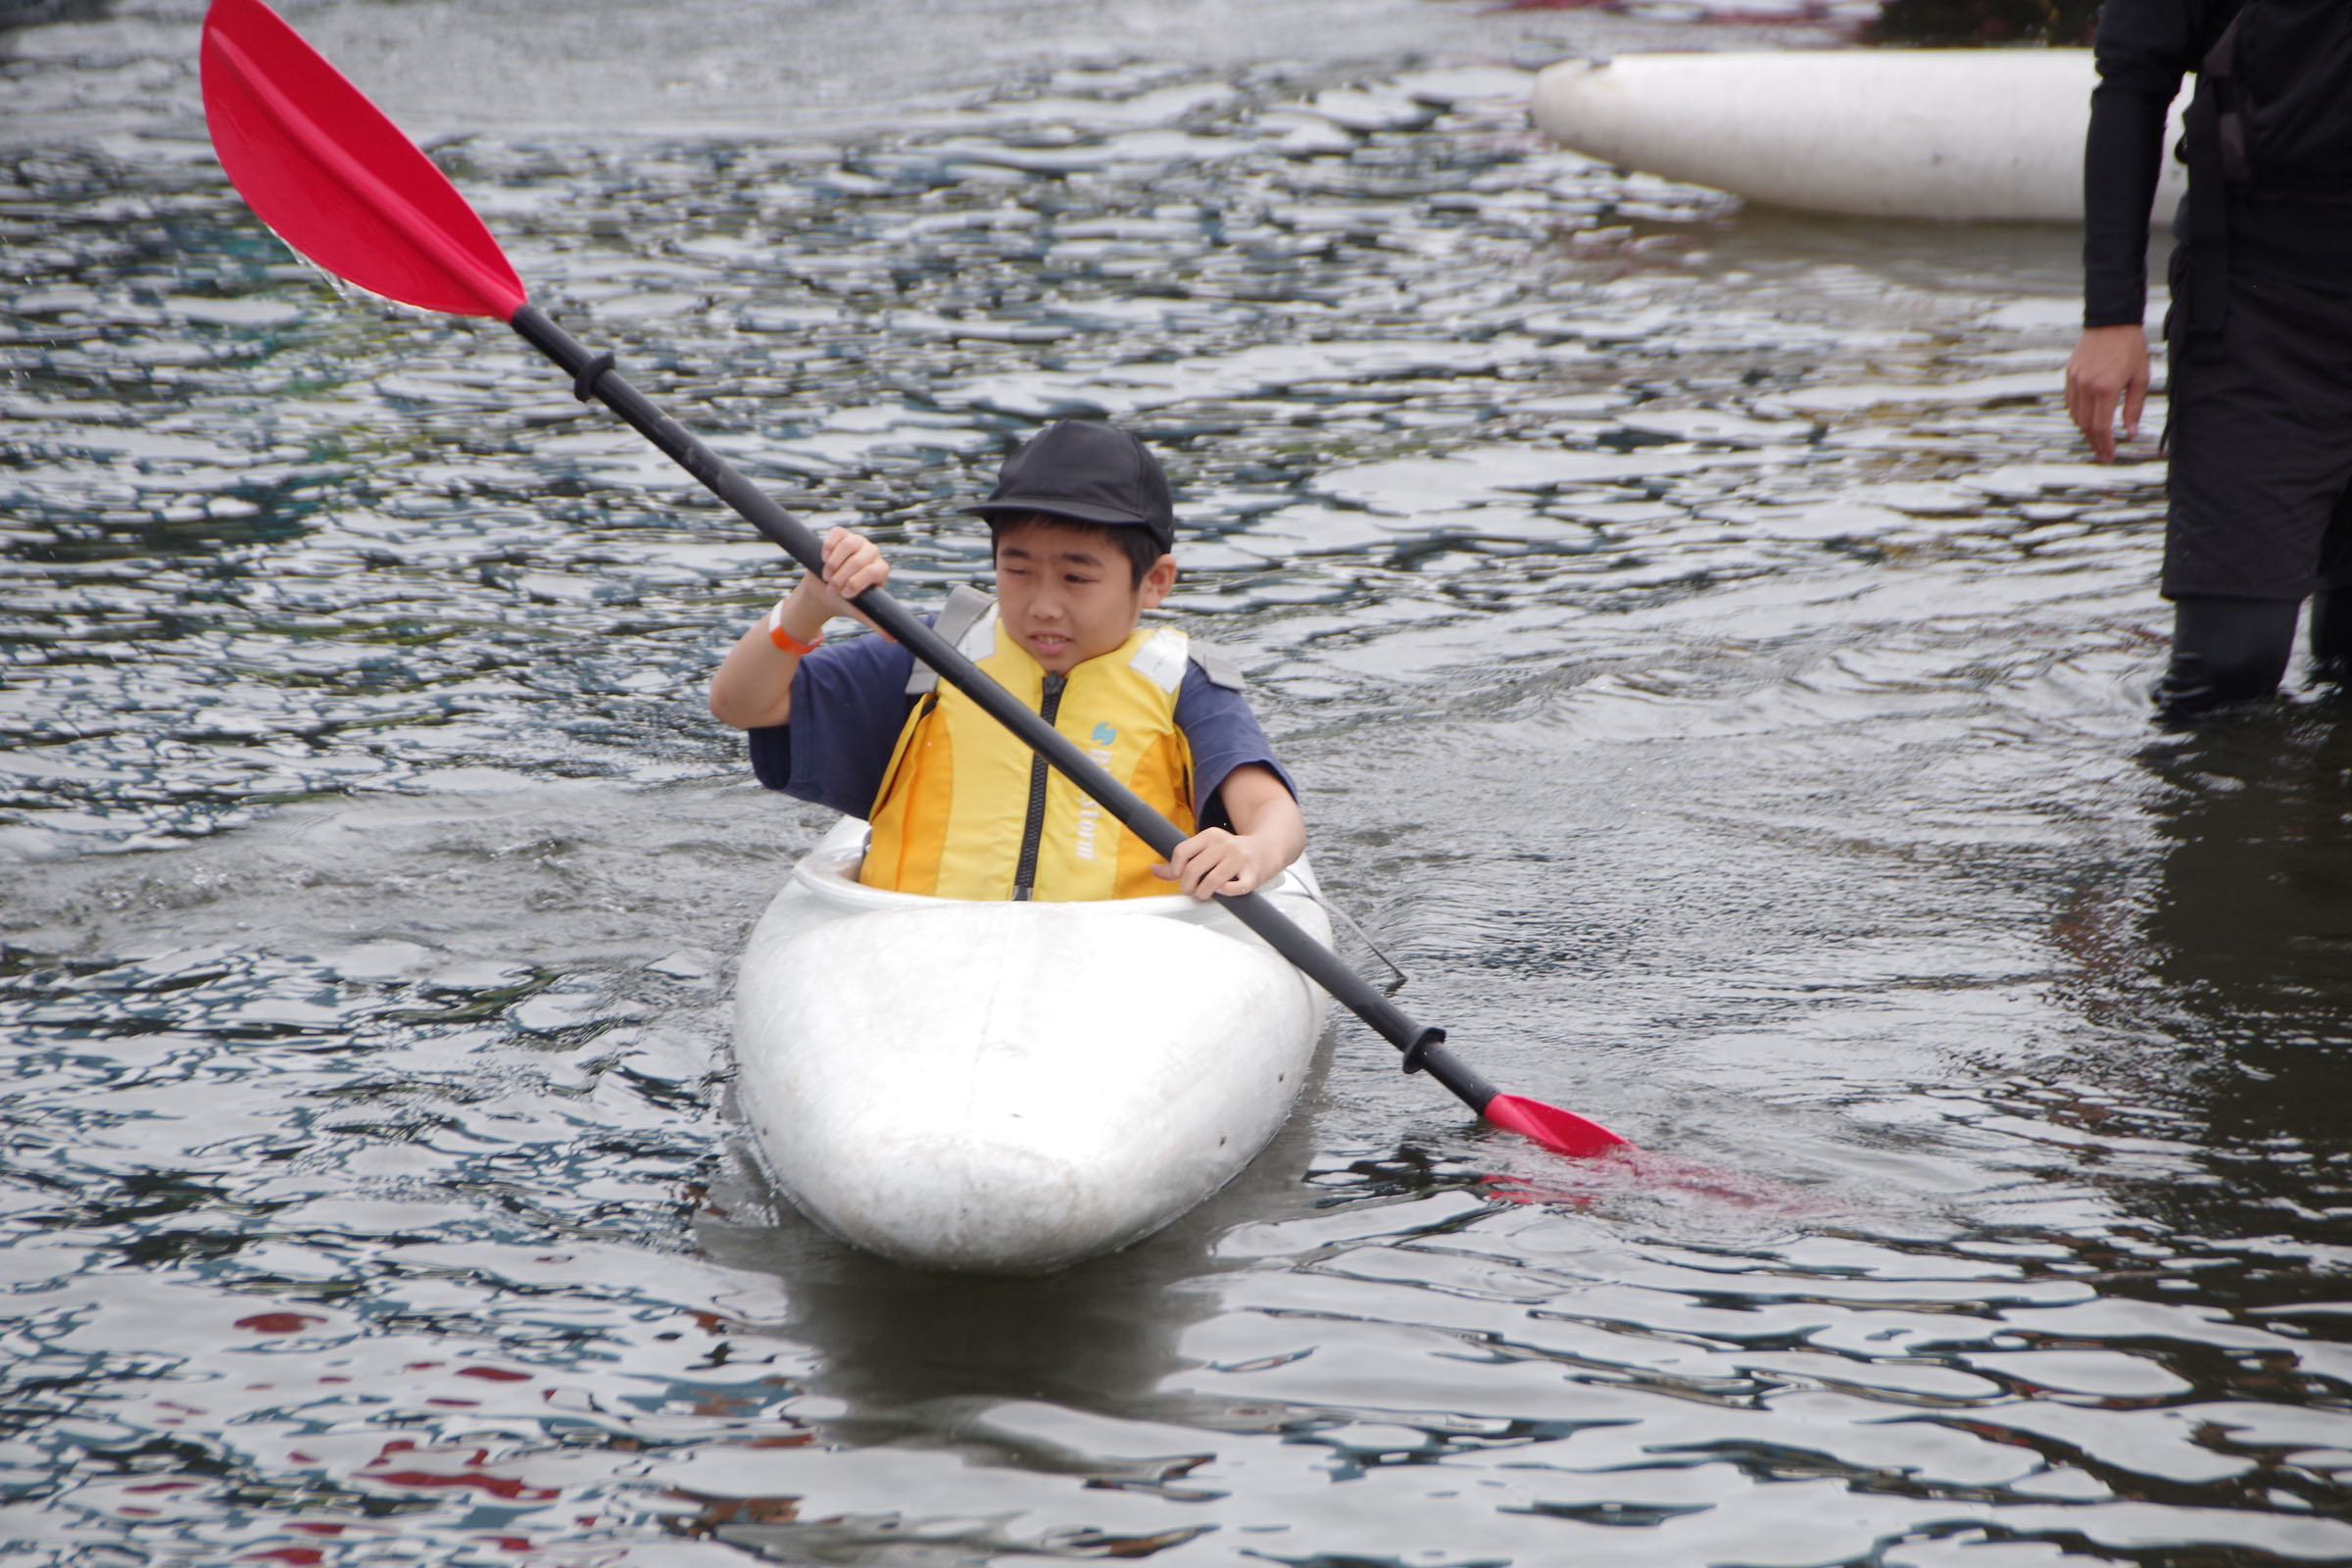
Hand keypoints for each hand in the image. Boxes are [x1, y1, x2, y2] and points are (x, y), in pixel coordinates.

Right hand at [772, 526, 890, 641]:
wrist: (824, 591)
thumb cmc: (846, 601)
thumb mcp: (861, 612)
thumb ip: (877, 622)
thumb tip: (893, 639)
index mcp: (880, 570)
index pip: (875, 570)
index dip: (858, 581)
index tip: (845, 594)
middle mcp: (872, 553)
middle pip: (860, 558)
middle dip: (842, 576)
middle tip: (832, 589)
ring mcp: (857, 541)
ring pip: (849, 544)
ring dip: (834, 563)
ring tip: (827, 577)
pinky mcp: (841, 534)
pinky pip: (837, 534)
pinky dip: (828, 546)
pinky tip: (823, 558)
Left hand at [1155, 827, 1273, 900]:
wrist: (1267, 848)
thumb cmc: (1232, 853)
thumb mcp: (1206, 850)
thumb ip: (1181, 861)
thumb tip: (1155, 870)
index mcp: (1210, 835)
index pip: (1181, 852)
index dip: (1175, 869)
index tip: (1179, 877)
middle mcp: (1225, 844)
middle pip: (1193, 870)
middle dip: (1187, 886)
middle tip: (1192, 890)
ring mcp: (1240, 859)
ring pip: (1211, 882)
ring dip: (1203, 893)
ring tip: (1205, 893)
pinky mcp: (1253, 874)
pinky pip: (1234, 889)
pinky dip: (1225, 893)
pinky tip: (1224, 891)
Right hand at [2065, 324, 2149, 463]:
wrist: (2112, 321)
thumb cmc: (2130, 346)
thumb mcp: (2140, 378)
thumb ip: (2134, 407)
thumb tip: (2130, 431)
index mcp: (2106, 388)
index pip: (2101, 427)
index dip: (2104, 445)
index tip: (2108, 456)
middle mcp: (2086, 386)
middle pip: (2085, 425)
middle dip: (2094, 442)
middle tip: (2102, 452)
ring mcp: (2075, 380)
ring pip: (2075, 415)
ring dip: (2085, 429)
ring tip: (2096, 437)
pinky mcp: (2069, 374)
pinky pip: (2070, 402)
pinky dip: (2077, 413)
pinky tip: (2087, 417)